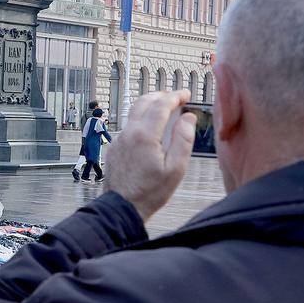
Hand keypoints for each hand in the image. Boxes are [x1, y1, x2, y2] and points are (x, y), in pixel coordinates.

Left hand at [104, 91, 196, 220]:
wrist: (122, 207)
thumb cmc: (149, 192)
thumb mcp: (176, 168)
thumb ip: (183, 139)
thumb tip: (188, 118)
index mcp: (145, 135)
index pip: (161, 104)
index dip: (175, 96)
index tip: (185, 94)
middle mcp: (129, 133)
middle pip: (144, 101)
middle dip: (161, 96)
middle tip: (176, 98)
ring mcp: (119, 139)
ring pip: (134, 112)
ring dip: (150, 105)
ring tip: (165, 109)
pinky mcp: (115, 147)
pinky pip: (129, 125)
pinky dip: (141, 118)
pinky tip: (151, 129)